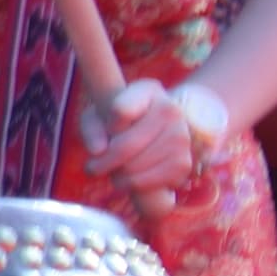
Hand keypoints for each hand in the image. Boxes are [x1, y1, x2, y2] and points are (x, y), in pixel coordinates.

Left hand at [84, 77, 191, 202]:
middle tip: (93, 167)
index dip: (106, 126)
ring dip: (117, 175)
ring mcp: (181, 137)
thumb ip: (92, 128)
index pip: (120, 111)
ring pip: (134, 167)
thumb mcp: (99, 115)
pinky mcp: (184, 163)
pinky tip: (128, 179)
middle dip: (102, 162)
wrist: (159, 131)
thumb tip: (97, 151)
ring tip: (113, 170)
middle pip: (125, 145)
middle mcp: (171, 111)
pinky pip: (149, 182)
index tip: (106, 131)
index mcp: (148, 90)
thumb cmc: (120, 121)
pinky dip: (133, 185)